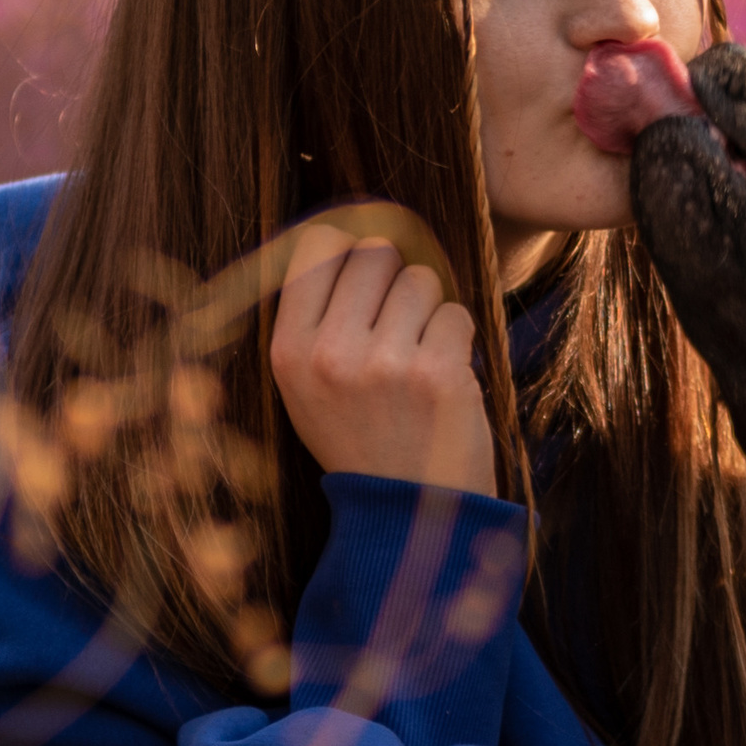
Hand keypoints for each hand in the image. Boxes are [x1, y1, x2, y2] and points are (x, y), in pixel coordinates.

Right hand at [269, 228, 495, 496]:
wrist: (405, 514)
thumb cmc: (361, 438)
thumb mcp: (307, 387)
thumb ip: (318, 316)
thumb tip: (351, 231)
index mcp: (288, 352)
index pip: (317, 246)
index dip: (349, 248)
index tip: (366, 273)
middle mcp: (330, 354)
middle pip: (375, 253)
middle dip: (395, 278)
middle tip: (399, 325)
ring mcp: (385, 363)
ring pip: (421, 280)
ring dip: (429, 311)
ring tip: (418, 360)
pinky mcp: (438, 374)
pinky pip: (456, 313)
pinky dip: (457, 340)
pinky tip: (442, 380)